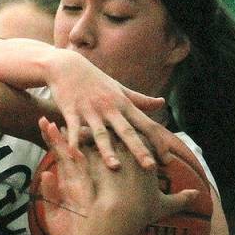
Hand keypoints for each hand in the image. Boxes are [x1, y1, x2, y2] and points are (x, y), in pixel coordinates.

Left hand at [38, 120, 196, 234]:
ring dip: (76, 121)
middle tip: (94, 98)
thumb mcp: (162, 208)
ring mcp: (98, 157)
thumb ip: (179, 200)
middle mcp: (117, 152)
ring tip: (65, 109)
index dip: (130, 124)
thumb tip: (197, 197)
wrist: (120, 221)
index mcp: (134, 158)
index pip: (133, 134)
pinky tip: (46, 127)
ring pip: (84, 134)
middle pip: (108, 128)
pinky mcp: (82, 166)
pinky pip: (66, 149)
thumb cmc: (140, 216)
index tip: (124, 113)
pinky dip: (56, 137)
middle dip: (100, 113)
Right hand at [46, 50, 169, 169]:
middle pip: (127, 131)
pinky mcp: (71, 110)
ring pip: (101, 133)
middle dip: (139, 149)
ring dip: (108, 150)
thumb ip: (140, 100)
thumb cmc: (95, 80)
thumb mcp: (119, 88)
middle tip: (151, 168)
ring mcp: (90, 110)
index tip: (168, 160)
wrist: (66, 66)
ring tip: (115, 167)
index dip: (158, 142)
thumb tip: (162, 103)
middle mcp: (109, 108)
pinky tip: (74, 155)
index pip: (146, 124)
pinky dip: (73, 140)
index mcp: (123, 105)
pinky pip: (73, 128)